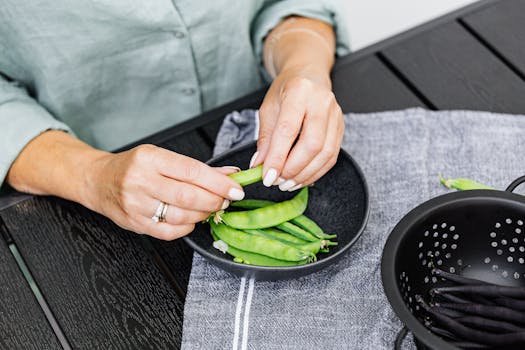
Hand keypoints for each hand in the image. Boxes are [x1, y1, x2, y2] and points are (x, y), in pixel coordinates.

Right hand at [84, 144, 244, 239]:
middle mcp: (140, 181)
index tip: (235, 188)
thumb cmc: (134, 167)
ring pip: (181, 215)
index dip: (218, 183)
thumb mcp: (162, 157)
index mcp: (149, 158)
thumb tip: (230, 174)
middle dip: (214, 200)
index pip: (192, 171)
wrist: (99, 181)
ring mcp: (135, 204)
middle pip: (188, 196)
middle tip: (226, 200)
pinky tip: (192, 219)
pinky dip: (187, 226)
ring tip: (211, 208)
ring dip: (204, 214)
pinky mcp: (134, 224)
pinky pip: (169, 232)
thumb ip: (196, 168)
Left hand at [252, 65, 343, 189]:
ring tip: (287, 183)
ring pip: (325, 153)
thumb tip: (259, 165)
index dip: (277, 156)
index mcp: (299, 91)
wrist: (308, 75)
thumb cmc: (287, 91)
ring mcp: (335, 115)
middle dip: (293, 168)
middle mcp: (321, 102)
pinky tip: (301, 178)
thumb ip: (265, 138)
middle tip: (277, 181)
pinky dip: (316, 172)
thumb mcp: (269, 109)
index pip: (288, 130)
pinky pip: (332, 156)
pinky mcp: (341, 128)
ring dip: (305, 174)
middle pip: (312, 144)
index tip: (267, 175)